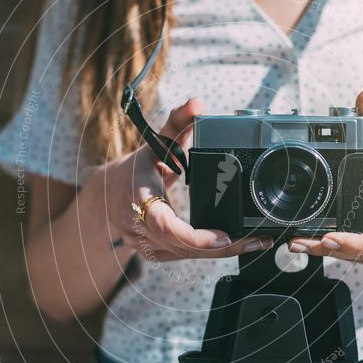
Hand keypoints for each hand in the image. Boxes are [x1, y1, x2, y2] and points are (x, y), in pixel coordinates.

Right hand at [96, 97, 272, 261]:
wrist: (105, 198)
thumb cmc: (134, 170)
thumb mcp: (154, 142)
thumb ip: (177, 122)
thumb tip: (197, 103)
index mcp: (138, 197)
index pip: (165, 225)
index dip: (195, 236)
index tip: (224, 237)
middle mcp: (139, 226)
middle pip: (184, 246)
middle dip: (224, 247)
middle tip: (256, 240)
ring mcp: (146, 245)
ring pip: (188, 256)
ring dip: (223, 253)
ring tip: (256, 243)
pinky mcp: (155, 255)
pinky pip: (186, 258)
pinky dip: (211, 254)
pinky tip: (237, 247)